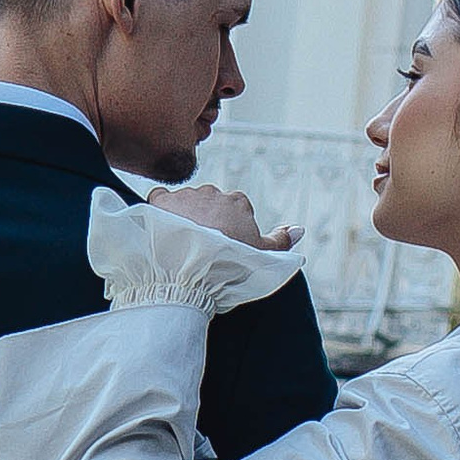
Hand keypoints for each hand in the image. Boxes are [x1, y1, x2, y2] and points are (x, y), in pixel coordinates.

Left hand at [148, 181, 298, 250]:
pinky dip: (160, 210)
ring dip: (183, 218)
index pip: (236, 210)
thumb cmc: (230, 262)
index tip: (225, 247)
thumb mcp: (263, 255)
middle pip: (210, 205)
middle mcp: (213, 192)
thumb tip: (299, 229)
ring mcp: (186, 195)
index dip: (231, 230)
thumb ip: (282, 240)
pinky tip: (161, 226)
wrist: (191, 267)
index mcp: (238, 202)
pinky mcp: (162, 201)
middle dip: (206, 222)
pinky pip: (159, 198)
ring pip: (186, 202)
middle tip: (201, 248)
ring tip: (180, 243)